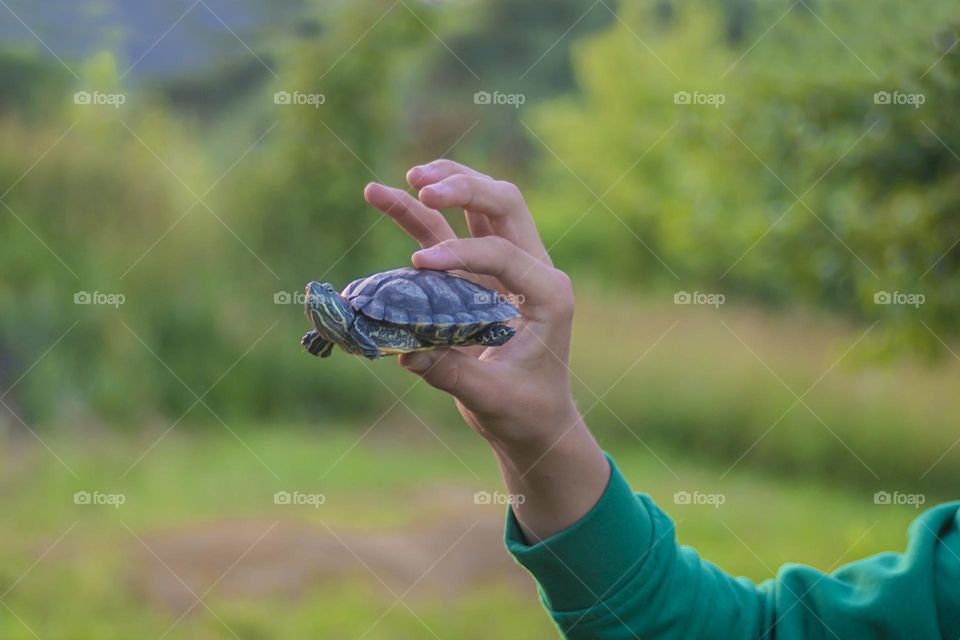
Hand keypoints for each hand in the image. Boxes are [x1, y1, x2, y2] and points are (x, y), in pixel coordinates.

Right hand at [364, 160, 608, 540]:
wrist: (534, 421)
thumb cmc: (524, 411)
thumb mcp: (492, 397)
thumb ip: (452, 373)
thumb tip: (406, 351)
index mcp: (549, 294)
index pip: (504, 253)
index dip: (460, 253)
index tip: (419, 265)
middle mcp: (532, 269)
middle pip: (503, 204)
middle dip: (464, 188)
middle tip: (421, 185)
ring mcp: (504, 268)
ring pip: (479, 206)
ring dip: (446, 185)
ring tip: (408, 177)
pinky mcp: (476, 276)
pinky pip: (447, 235)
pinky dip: (421, 214)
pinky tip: (386, 196)